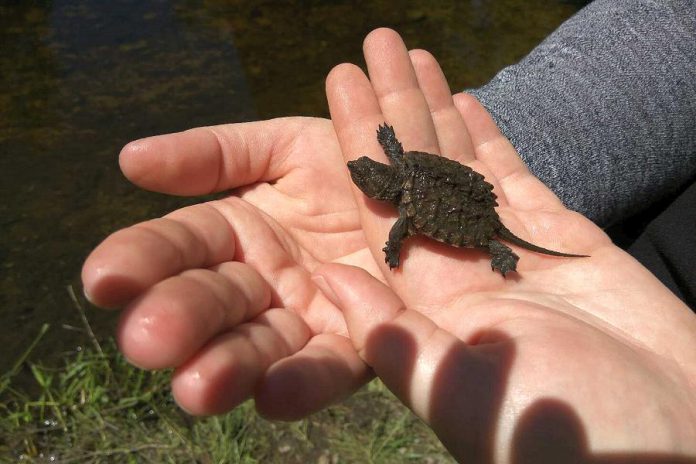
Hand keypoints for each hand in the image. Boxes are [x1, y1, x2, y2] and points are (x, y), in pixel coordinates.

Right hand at [82, 118, 379, 416]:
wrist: (426, 182)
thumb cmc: (350, 159)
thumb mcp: (284, 146)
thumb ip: (215, 154)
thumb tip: (130, 160)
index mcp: (238, 231)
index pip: (180, 244)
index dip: (142, 259)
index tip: (104, 277)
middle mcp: (263, 282)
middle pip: (211, 302)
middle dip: (180, 320)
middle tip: (147, 341)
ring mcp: (306, 317)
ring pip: (257, 347)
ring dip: (225, 368)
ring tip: (196, 387)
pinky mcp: (355, 345)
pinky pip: (326, 368)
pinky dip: (300, 384)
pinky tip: (273, 395)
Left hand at [317, 29, 695, 461]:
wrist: (667, 443)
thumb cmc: (566, 436)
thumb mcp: (464, 392)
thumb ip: (395, 338)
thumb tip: (329, 282)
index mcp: (428, 302)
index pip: (381, 207)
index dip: (360, 144)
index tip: (340, 85)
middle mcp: (460, 268)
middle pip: (417, 173)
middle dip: (394, 109)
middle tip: (372, 45)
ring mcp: (509, 249)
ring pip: (464, 165)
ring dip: (436, 111)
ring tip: (411, 56)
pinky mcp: (562, 240)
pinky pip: (515, 178)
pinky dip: (491, 137)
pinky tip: (465, 98)